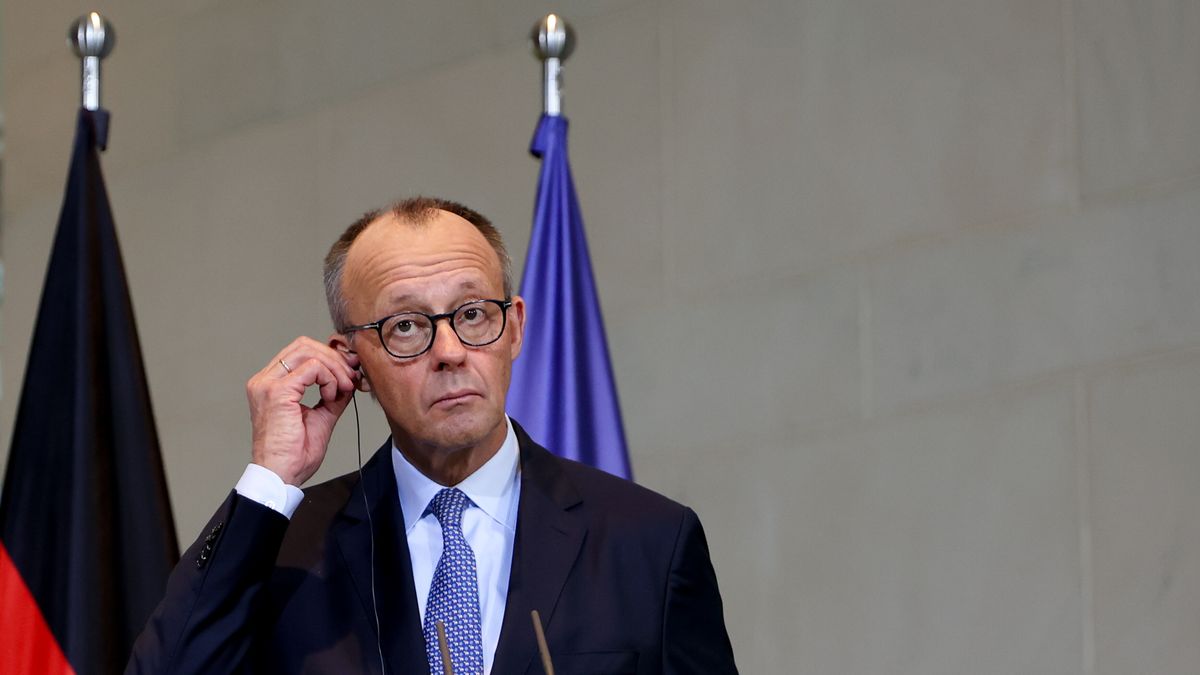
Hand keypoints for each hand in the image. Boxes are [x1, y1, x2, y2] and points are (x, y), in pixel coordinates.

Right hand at [246, 336, 360, 485]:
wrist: (282, 475)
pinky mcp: (277, 392)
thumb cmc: (294, 454)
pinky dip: (329, 378)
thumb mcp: (321, 416)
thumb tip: (348, 380)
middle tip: (351, 376)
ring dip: (334, 367)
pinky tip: (330, 396)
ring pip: (308, 351)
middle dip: (334, 358)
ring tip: (343, 388)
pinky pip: (312, 368)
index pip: (300, 351)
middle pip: (303, 345)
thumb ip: (332, 395)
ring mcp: (267, 384)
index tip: (349, 372)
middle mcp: (264, 380)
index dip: (329, 356)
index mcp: (271, 384)